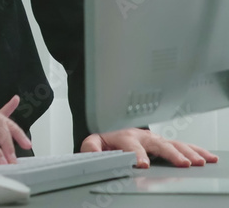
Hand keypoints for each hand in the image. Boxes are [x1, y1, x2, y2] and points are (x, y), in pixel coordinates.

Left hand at [81, 128, 218, 168]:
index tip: (143, 164)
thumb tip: (94, 153)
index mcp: (125, 136)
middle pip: (159, 144)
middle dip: (171, 154)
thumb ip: (91, 148)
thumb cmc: (106, 142)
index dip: (137, 155)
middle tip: (182, 164)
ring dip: (188, 153)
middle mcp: (143, 136)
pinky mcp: (165, 144)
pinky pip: (182, 146)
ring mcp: (156, 140)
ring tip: (199, 162)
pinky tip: (207, 157)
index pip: (132, 146)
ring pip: (174, 144)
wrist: (112, 134)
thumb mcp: (94, 144)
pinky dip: (196, 151)